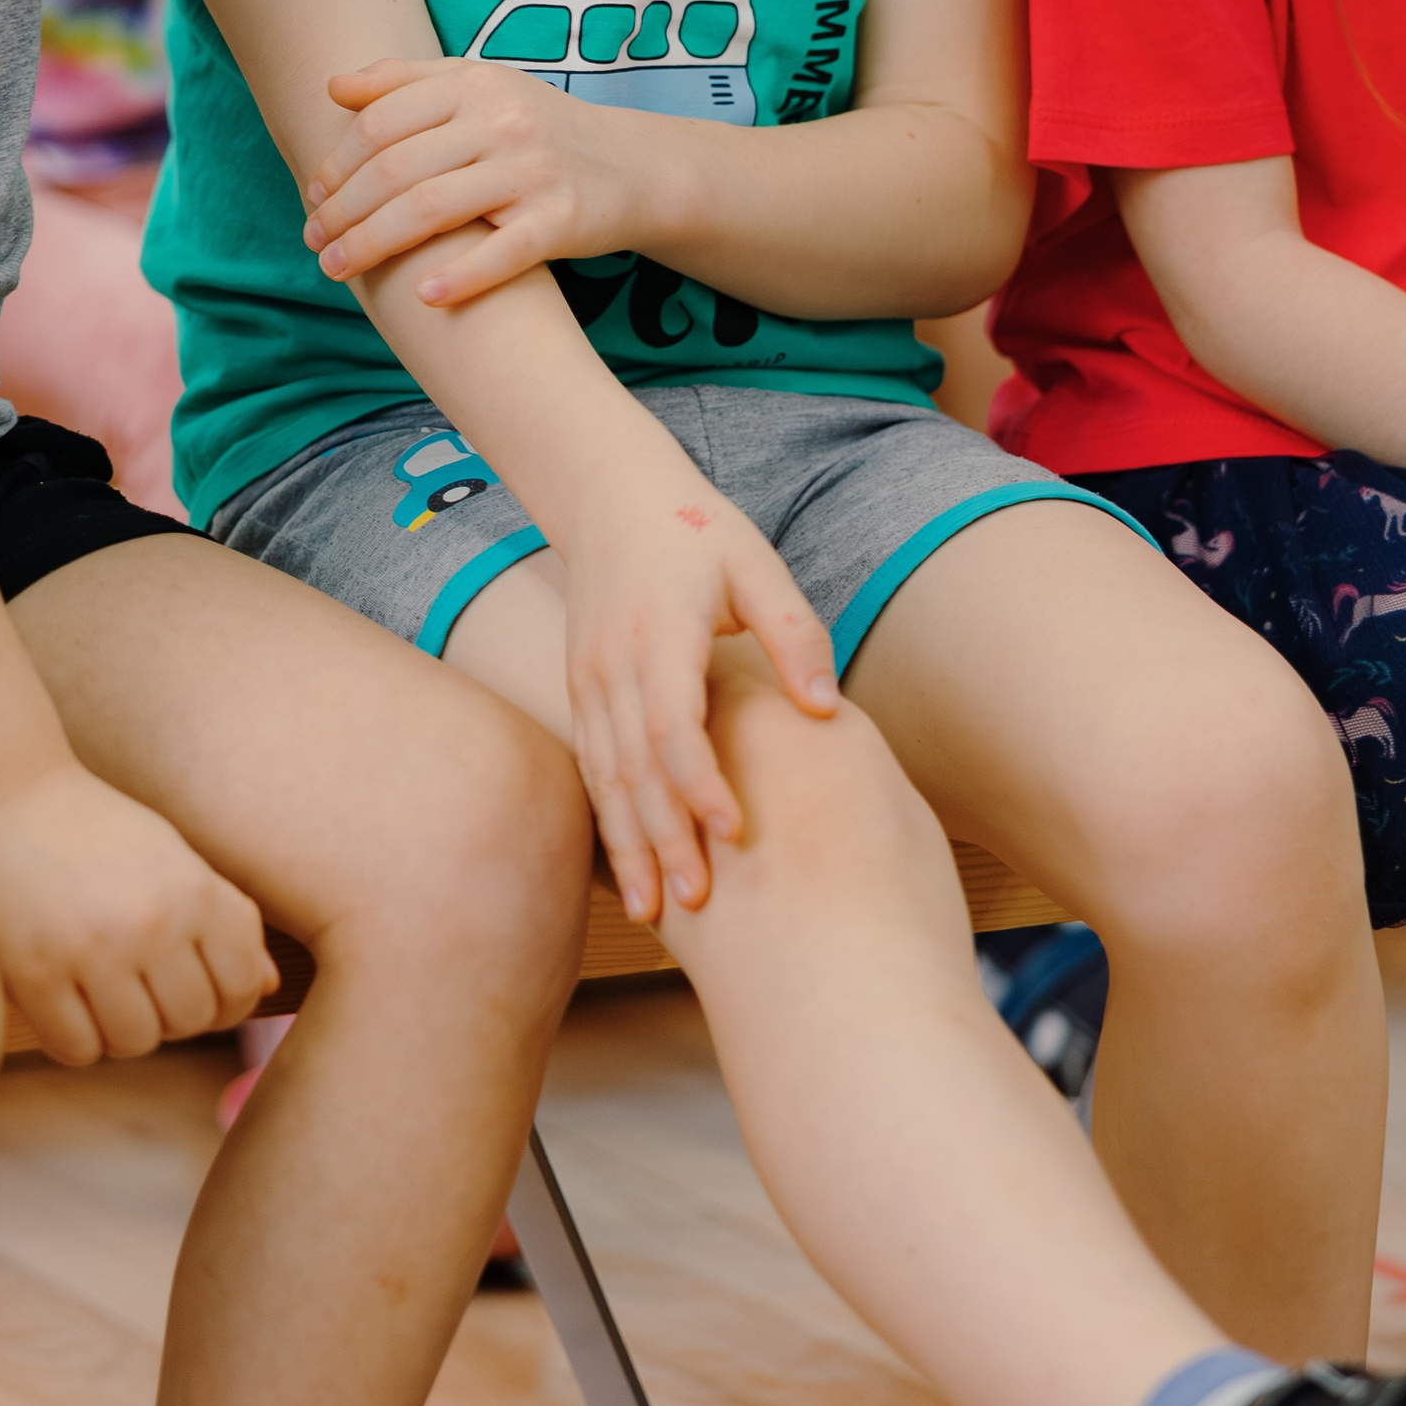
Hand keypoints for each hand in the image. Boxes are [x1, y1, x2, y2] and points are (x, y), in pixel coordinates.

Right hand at [0, 761, 277, 1067]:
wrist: (6, 788)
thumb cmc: (97, 827)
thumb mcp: (173, 857)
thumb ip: (224, 919)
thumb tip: (268, 987)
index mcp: (196, 892)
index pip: (244, 987)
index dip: (226, 1000)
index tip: (195, 987)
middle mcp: (153, 924)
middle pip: (190, 1021)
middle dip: (171, 1015)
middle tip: (142, 988)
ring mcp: (93, 951)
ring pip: (135, 1043)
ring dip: (122, 1031)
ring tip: (102, 995)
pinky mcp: (35, 973)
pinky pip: (76, 1049)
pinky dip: (77, 1040)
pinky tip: (67, 1006)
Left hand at [303, 56, 636, 303]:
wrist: (632, 166)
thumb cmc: (537, 129)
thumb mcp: (479, 88)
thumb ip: (406, 82)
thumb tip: (333, 87)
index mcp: (474, 84)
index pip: (382, 122)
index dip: (337, 162)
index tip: (313, 194)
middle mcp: (502, 121)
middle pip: (396, 169)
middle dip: (344, 210)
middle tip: (314, 240)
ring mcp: (532, 170)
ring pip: (431, 210)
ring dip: (373, 245)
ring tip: (337, 269)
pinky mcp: (561, 220)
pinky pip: (500, 254)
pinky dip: (458, 278)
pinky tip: (422, 297)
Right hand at [558, 449, 837, 922]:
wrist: (608, 494)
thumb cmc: (695, 529)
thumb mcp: (756, 565)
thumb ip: (792, 634)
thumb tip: (825, 712)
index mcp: (660, 632)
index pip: (671, 724)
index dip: (700, 783)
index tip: (735, 833)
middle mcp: (613, 664)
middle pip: (633, 767)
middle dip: (662, 838)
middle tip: (698, 904)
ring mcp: (588, 680)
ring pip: (605, 778)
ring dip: (630, 845)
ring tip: (659, 912)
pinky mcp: (581, 692)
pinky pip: (591, 768)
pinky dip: (609, 822)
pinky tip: (629, 871)